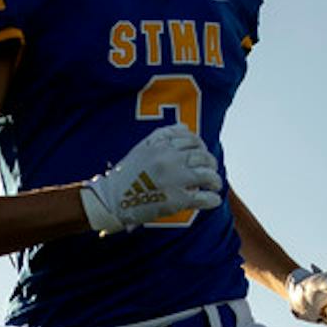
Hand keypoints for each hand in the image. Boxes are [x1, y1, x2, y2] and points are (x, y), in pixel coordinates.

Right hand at [80, 123, 222, 234]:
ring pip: (207, 175)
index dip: (200, 145)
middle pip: (202, 156)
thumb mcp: (142, 148)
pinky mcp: (177, 200)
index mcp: (161, 145)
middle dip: (210, 162)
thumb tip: (186, 126)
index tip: (201, 153)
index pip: (191, 138)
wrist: (111, 200)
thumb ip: (163, 136)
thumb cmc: (126, 175)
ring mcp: (175, 179)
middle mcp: (169, 158)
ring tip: (214, 184)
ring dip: (215, 180)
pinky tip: (213, 200)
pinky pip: (204, 198)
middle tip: (211, 169)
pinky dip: (212, 199)